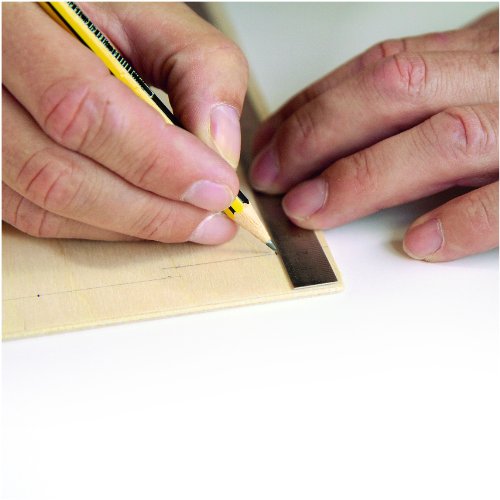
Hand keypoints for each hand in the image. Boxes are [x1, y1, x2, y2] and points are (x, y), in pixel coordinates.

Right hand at [3, 2, 247, 243]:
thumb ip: (200, 69)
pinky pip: (35, 216)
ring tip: (187, 222)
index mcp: (12, 24)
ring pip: (45, 204)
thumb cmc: (88, 17)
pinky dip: (100, 227)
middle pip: (58, 173)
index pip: (83, 109)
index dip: (158, 161)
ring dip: (129, 226)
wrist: (37, 23)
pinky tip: (141, 218)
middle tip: (210, 219)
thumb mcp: (150, 19)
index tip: (218, 187)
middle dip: (150, 209)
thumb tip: (219, 148)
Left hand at [250, 10, 497, 261]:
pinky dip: (463, 221)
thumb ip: (424, 93)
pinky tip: (417, 243)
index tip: (270, 144)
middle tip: (274, 179)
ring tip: (313, 210)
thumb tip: (330, 128)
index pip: (376, 68)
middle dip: (320, 135)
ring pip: (443, 138)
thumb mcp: (483, 75)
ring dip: (365, 178)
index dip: (314, 106)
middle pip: (395, 89)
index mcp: (482, 47)